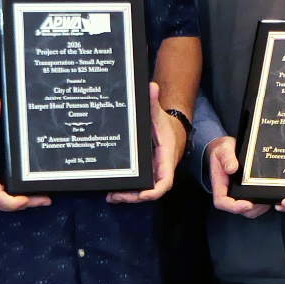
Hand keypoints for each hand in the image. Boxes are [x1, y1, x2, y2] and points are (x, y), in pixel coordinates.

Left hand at [109, 84, 182, 203]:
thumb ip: (153, 103)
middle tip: (115, 195)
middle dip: (134, 196)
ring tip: (111, 195)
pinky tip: (113, 190)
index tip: (142, 194)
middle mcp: (161, 170)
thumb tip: (151, 87)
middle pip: (151, 191)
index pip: (164, 182)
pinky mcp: (147, 173)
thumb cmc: (166, 124)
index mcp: (166, 159)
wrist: (173, 129)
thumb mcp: (159, 114)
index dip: (153, 191)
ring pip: (144, 191)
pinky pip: (139, 185)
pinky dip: (128, 190)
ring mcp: (153, 173)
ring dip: (129, 196)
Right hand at [204, 138, 271, 217]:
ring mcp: (240, 194)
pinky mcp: (249, 191)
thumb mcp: (223, 149)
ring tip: (270, 198)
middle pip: (239, 210)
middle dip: (252, 209)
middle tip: (264, 201)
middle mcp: (229, 192)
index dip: (234, 207)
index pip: (222, 202)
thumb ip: (226, 157)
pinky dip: (264, 201)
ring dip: (260, 207)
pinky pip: (256, 202)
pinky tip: (272, 193)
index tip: (247, 204)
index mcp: (220, 185)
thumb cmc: (223, 150)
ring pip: (250, 209)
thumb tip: (232, 168)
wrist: (228, 148)